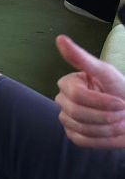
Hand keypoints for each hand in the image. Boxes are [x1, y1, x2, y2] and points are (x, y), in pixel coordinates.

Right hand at [54, 13, 124, 148]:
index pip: (76, 95)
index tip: (120, 101)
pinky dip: (103, 140)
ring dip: (108, 129)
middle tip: (122, 113)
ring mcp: (67, 119)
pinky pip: (82, 141)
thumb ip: (82, 58)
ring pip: (81, 128)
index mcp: (68, 83)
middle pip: (76, 113)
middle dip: (105, 116)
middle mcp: (63, 100)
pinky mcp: (74, 135)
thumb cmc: (121, 90)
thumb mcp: (106, 73)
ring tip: (121, 124)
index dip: (101, 101)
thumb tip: (59, 38)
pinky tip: (115, 133)